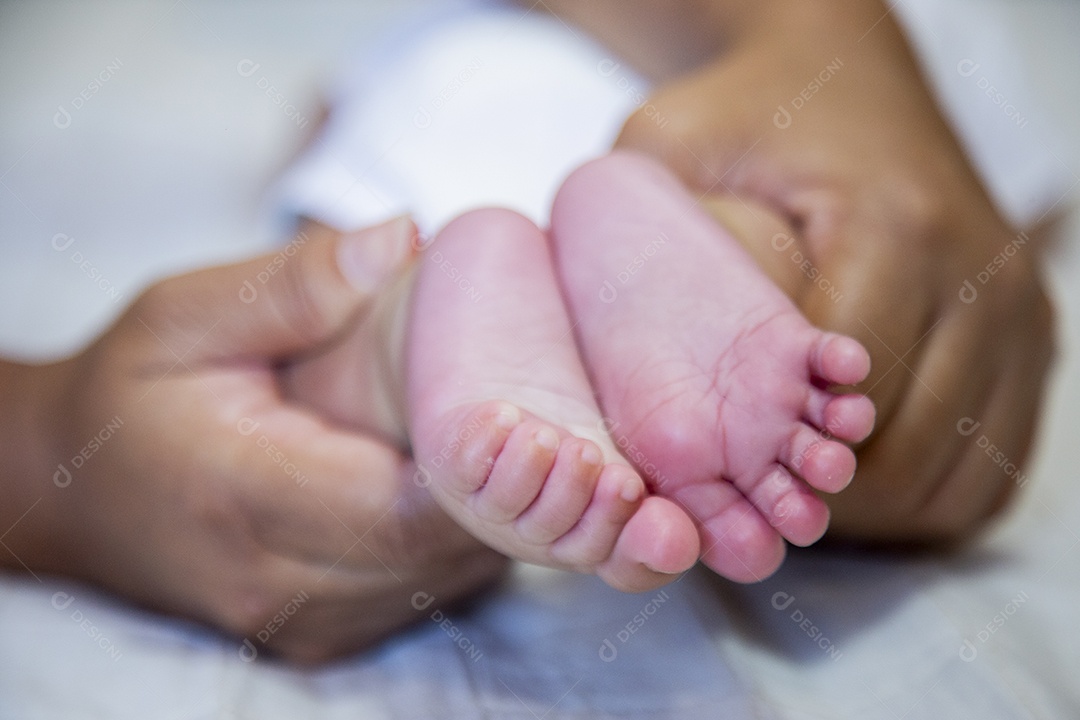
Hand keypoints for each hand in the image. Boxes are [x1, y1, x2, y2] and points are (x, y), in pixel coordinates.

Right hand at [0, 218, 507, 661]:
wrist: (71, 491)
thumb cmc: (131, 393)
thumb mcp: (186, 314)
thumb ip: (294, 283)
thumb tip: (402, 236)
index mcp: (242, 496)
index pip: (399, 509)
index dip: (488, 474)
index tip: (548, 420)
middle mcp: (276, 582)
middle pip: (434, 552)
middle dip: (512, 497)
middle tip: (569, 430)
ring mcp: (299, 623)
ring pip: (438, 582)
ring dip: (495, 520)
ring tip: (537, 450)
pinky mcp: (317, 636)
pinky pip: (419, 593)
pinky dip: (459, 543)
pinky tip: (478, 485)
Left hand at [614, 0, 1055, 542]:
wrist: (847, 75)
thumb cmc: (750, 113)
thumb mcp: (674, 141)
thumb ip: (638, 219)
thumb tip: (589, 325)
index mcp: (893, 228)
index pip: (851, 391)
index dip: (783, 448)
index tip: (724, 462)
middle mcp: (975, 272)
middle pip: (905, 443)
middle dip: (822, 486)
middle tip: (755, 492)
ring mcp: (1017, 307)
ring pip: (953, 468)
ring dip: (873, 502)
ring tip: (800, 493)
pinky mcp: (1031, 334)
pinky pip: (993, 464)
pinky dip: (932, 492)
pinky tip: (866, 483)